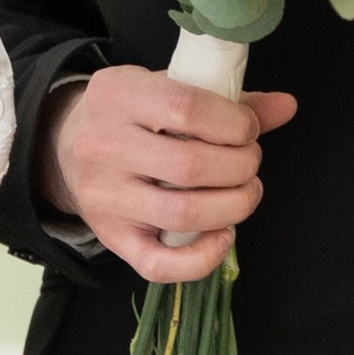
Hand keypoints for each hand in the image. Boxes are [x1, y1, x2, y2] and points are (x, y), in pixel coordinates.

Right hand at [38, 66, 298, 279]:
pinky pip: (158, 265)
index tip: (248, 130)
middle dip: (241, 166)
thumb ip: (228, 100)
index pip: (186, 108)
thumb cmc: (133, 115)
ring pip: (182, 214)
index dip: (234, 124)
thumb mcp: (169, 89)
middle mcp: (102, 145)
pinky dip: (202, 258)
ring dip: (233, 206)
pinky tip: (222, 235)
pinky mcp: (110, 238)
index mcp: (118, 94)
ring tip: (244, 192)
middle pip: (190, 165)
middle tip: (249, 163)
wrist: (67, 146)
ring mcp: (103, 197)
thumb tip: (286, 107)